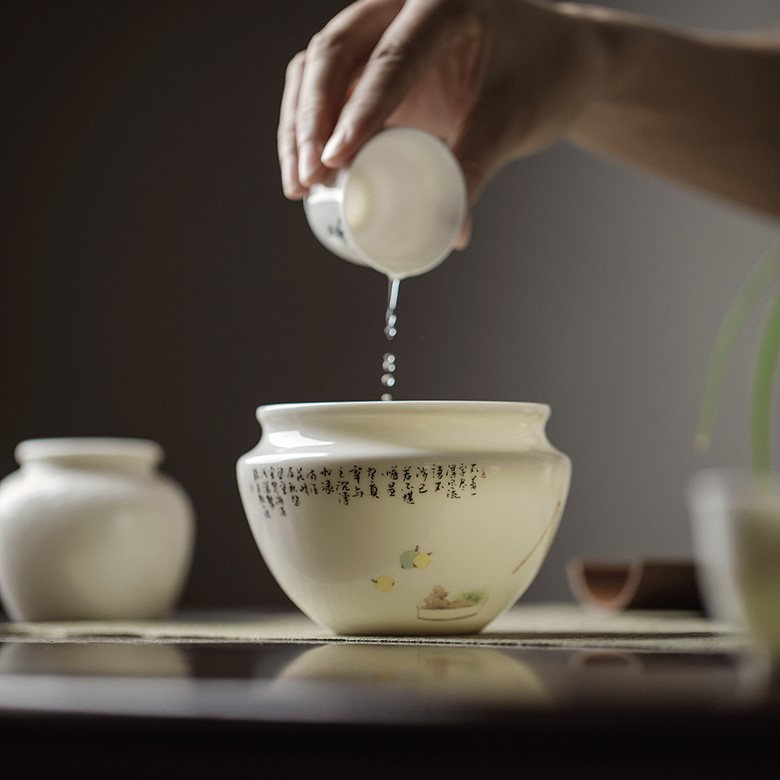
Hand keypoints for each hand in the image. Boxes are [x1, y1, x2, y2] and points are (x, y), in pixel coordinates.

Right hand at [278, 0, 604, 241]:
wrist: (553, 60)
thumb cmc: (541, 76)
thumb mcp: (511, 121)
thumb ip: (475, 169)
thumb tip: (450, 232)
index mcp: (446, 2)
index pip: (392, 57)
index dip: (360, 110)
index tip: (337, 160)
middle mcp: (401, 5)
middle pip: (334, 53)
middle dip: (313, 120)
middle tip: (311, 177)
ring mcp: (380, 30)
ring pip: (316, 68)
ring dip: (299, 127)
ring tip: (299, 184)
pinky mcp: (370, 61)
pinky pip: (325, 89)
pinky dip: (310, 130)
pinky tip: (309, 170)